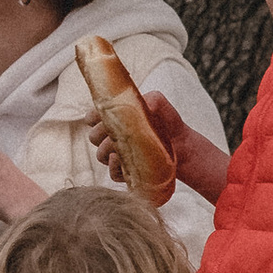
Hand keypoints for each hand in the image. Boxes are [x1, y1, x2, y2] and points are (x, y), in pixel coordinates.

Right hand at [89, 88, 227, 205]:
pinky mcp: (124, 172)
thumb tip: (140, 105)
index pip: (91, 118)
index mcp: (113, 119)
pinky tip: (126, 163)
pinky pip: (112, 173)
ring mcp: (116, 156)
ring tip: (123, 149)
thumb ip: (144, 98)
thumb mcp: (157, 102)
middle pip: (93, 137)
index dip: (94, 117)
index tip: (104, 117)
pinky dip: (116, 168)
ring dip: (108, 151)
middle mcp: (110, 137)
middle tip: (116, 133)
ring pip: (100, 155)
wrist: (181, 143)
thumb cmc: (166, 120)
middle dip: (101, 134)